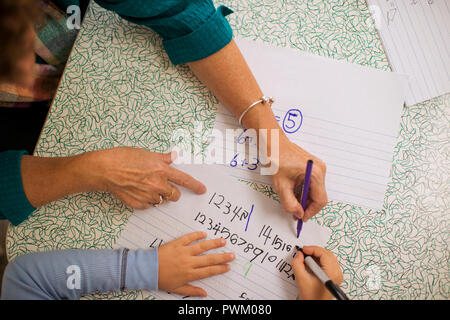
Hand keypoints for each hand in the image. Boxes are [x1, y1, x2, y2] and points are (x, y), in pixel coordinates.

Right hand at [84, 147, 205, 209]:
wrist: (105, 169)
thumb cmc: (123, 158)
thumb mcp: (146, 153)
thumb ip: (163, 158)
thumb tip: (174, 156)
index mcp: (162, 170)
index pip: (184, 180)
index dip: (195, 186)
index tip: (202, 190)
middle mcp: (157, 184)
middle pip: (175, 195)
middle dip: (173, 192)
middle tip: (164, 186)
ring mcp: (148, 196)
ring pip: (161, 201)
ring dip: (158, 196)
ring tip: (145, 186)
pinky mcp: (138, 204)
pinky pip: (149, 206)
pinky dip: (146, 201)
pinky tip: (137, 192)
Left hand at [158, 231, 234, 295]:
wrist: (146, 269)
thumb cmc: (161, 279)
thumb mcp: (176, 289)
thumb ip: (191, 290)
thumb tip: (204, 294)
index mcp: (189, 274)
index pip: (208, 271)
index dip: (219, 269)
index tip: (228, 267)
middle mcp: (188, 262)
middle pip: (209, 259)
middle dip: (222, 257)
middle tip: (232, 255)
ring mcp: (183, 251)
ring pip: (201, 247)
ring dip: (213, 244)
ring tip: (223, 241)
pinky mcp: (176, 244)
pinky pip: (188, 238)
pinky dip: (196, 235)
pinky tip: (204, 233)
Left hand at [272, 137, 327, 220]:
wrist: (274, 144)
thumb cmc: (277, 159)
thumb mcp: (281, 185)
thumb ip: (289, 203)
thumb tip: (298, 214)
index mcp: (315, 173)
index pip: (320, 200)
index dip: (311, 212)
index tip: (302, 218)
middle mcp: (320, 170)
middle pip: (319, 196)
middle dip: (307, 206)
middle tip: (295, 213)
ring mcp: (317, 168)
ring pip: (315, 191)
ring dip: (305, 199)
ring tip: (292, 202)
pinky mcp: (313, 167)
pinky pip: (312, 184)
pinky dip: (304, 191)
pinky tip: (294, 193)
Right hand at [292, 246, 342, 299]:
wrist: (316, 304)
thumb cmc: (312, 296)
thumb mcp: (301, 279)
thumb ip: (297, 264)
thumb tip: (299, 254)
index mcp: (331, 273)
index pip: (324, 254)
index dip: (312, 249)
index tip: (304, 250)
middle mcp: (337, 273)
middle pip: (327, 254)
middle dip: (314, 251)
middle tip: (304, 252)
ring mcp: (337, 274)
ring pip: (328, 257)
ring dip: (317, 255)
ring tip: (307, 258)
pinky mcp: (334, 275)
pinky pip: (328, 262)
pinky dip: (320, 260)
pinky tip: (311, 263)